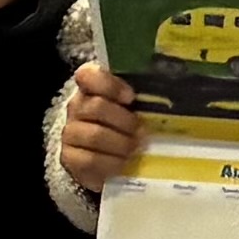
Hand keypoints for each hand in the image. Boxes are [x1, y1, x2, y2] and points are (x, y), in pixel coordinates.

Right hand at [58, 60, 145, 195]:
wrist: (105, 159)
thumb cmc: (124, 127)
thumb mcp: (132, 108)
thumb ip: (141, 99)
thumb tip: (169, 97)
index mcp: (90, 88)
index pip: (88, 75)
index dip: (110, 85)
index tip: (131, 97)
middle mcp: (76, 107)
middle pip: (97, 107)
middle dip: (125, 121)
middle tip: (141, 131)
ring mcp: (69, 132)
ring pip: (95, 135)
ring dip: (121, 143)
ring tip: (135, 148)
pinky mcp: (68, 158)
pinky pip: (90, 160)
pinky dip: (111, 163)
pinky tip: (123, 163)